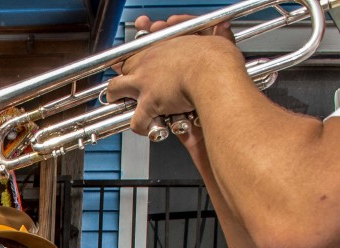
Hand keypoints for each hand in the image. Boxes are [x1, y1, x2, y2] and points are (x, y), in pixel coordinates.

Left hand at [105, 15, 241, 137]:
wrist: (213, 74)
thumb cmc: (216, 58)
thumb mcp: (214, 39)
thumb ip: (213, 34)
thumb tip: (223, 27)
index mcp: (161, 46)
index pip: (138, 49)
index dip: (136, 57)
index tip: (137, 62)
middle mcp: (147, 63)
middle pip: (124, 66)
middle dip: (123, 75)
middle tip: (125, 83)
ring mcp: (144, 83)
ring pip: (116, 89)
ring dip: (116, 97)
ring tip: (118, 102)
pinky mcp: (148, 103)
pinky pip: (136, 119)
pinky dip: (139, 126)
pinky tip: (145, 128)